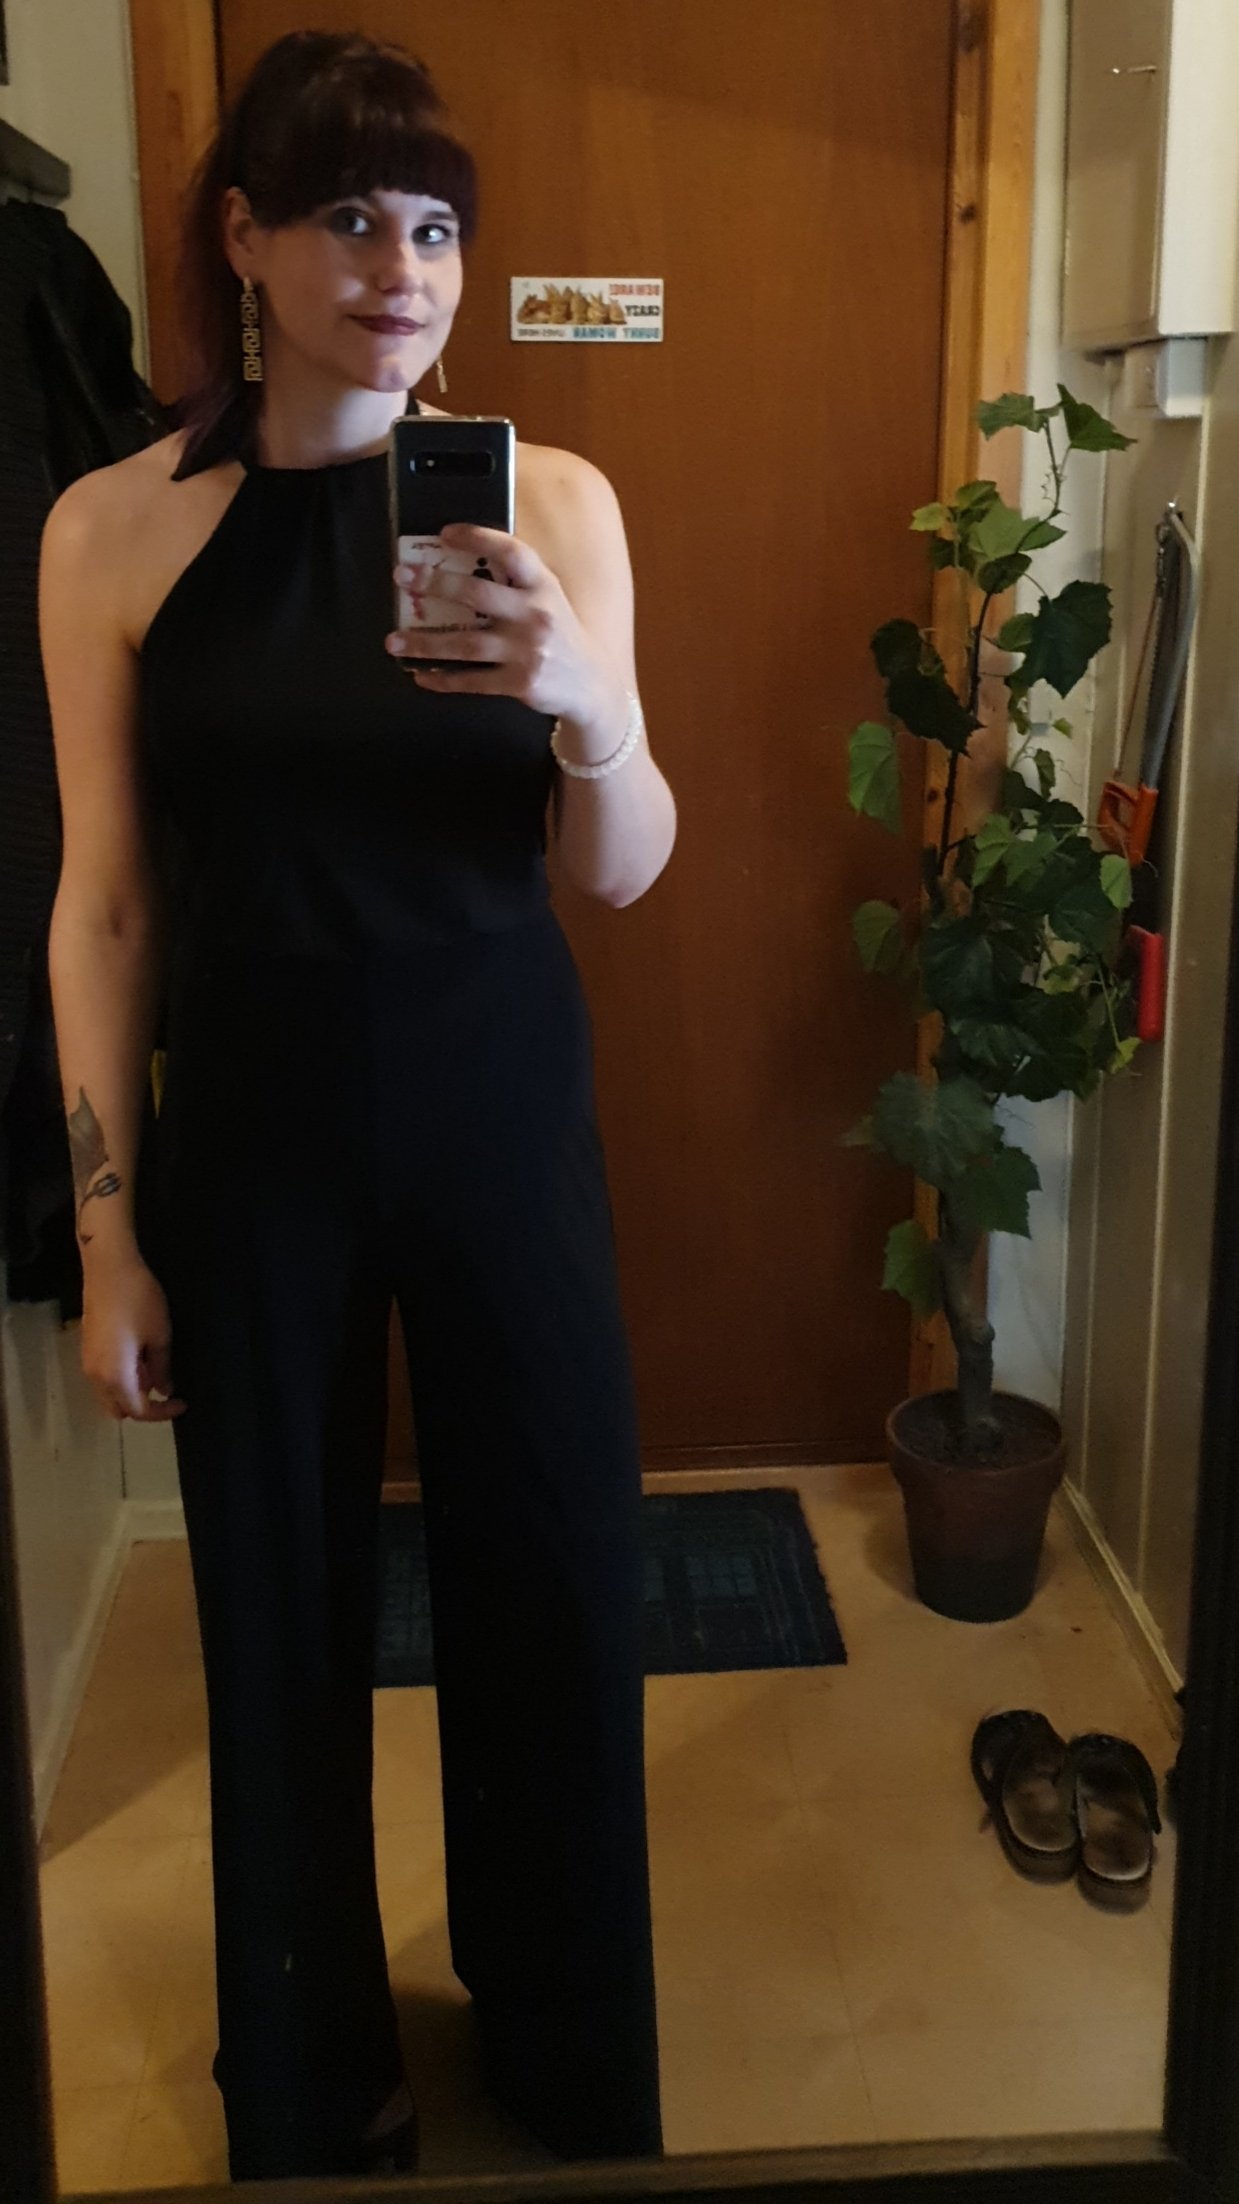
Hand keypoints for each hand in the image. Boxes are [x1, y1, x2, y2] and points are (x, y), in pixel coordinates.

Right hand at [80, 1249, 186, 1421]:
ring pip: (109, 1393)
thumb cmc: (138, 1300)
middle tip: (166, 1391)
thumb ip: (161, 1369)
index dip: (162, 1412)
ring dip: (131, 1392)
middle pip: (118, 1408)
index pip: (138, 1410)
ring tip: (156, 1370)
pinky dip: (122, 1378)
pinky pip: (104, 1377)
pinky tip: (140, 1357)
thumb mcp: (159, 1336)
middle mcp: (95, 1376)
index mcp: (114, 1376)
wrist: (109, 1267)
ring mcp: (88, 1361)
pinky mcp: (87, 1348)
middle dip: (143, 1406)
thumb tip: (163, 1389)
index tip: (182, 1402)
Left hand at [385, 521, 622, 734]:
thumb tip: (459, 564)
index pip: (511, 552)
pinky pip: (472, 681)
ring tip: (393, 640)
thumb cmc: (559, 634)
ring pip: (466, 644)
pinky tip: (420, 675)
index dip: (478, 538)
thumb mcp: (548, 598)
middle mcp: (536, 614)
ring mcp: (528, 651)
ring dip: (424, 643)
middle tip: (402, 577)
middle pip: (477, 593)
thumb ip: (515, 582)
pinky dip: (443, 679)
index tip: (445, 533)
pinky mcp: (520, 683)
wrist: (591, 685)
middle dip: (435, 583)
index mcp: (543, 585)